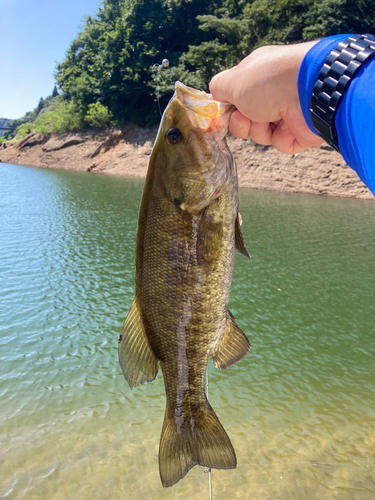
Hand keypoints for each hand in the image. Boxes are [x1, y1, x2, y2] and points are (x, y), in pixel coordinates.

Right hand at [209, 42, 323, 153]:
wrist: (307, 90)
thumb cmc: (268, 80)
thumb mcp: (232, 81)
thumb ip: (218, 88)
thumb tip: (215, 95)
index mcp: (259, 77)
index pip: (238, 98)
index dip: (229, 108)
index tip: (224, 112)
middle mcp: (274, 94)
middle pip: (246, 120)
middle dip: (241, 123)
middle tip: (246, 115)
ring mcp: (288, 113)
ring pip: (261, 134)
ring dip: (259, 130)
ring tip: (267, 118)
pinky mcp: (301, 132)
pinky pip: (281, 143)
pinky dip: (280, 137)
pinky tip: (286, 125)